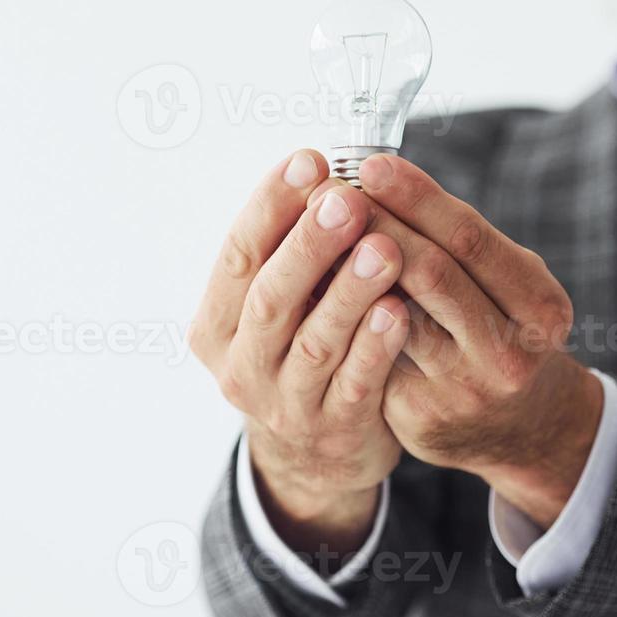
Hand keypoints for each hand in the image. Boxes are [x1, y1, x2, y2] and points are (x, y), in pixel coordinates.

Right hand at [189, 149, 411, 553]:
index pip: (238, 254)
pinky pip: (355, 385)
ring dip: (349, 292)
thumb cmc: (302, 351)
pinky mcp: (333, 430)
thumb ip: (293, 252)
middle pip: (271, 297)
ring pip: (314, 343)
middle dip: (309, 244)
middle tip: (347, 198)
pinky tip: (398, 312)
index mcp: (218, 322)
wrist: (316, 456)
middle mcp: (242, 363)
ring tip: (384, 248)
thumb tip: (324, 171)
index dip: (270, 206)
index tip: (309, 160)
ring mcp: (284, 403)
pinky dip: (374, 348)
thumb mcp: (282, 306)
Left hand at [351, 154, 605, 528]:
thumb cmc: (502, 330)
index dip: (418, 198)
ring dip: (349, 268)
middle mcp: (509, 352)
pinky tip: (314, 284)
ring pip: (395, 316)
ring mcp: (463, 390)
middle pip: (432, 274)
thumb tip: (379, 179)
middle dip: (377, 225)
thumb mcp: (511, 285)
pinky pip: (372, 353)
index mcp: (539, 306)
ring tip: (315, 230)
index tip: (371, 165)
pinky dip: (342, 312)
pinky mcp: (420, 417)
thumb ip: (458, 244)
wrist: (519, 428)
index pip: (470, 239)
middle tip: (332, 191)